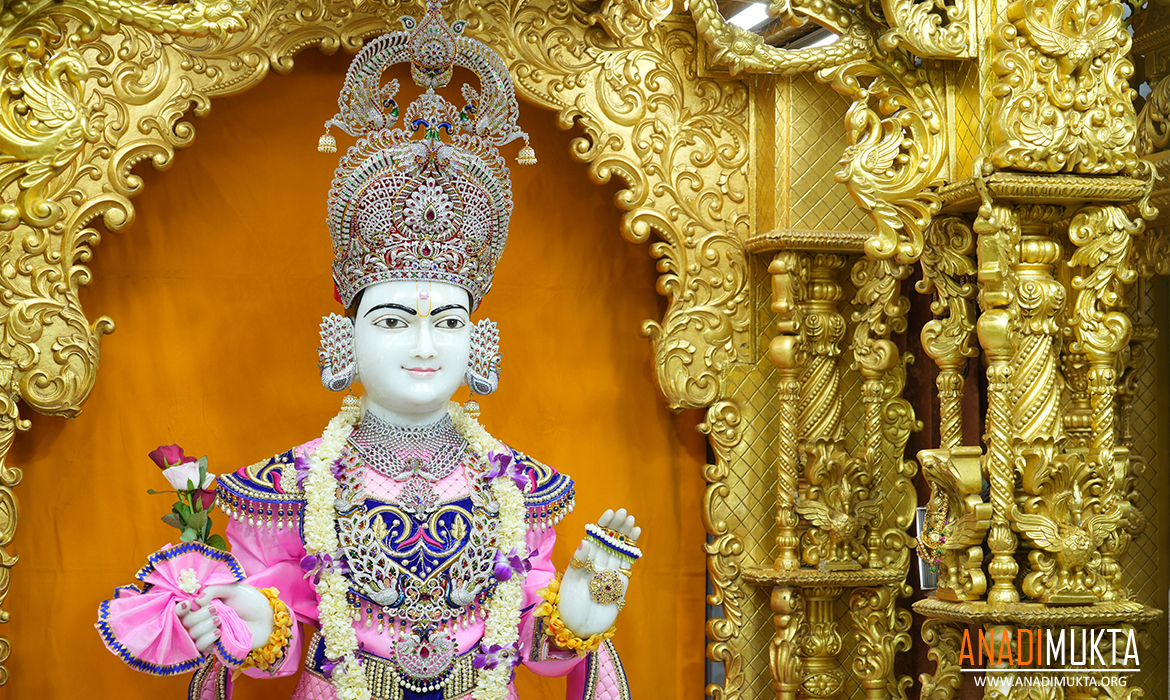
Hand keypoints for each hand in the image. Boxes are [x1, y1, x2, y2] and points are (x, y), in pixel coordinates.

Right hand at [175, 583, 274, 653]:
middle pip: (186, 622)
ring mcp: (208, 634)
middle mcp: (203, 620)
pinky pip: (201, 646)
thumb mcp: (232, 589)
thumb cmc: (251, 602)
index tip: (186, 604)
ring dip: (203, 625)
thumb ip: (213, 589)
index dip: (180, 608)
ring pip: (192, 634)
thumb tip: (197, 600)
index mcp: (204, 605)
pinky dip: (206, 638)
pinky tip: (218, 632)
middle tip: (214, 608)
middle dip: (197, 615)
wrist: (267, 618)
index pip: (183, 609)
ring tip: (219, 619)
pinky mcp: (216, 647)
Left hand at [557, 508, 640, 638]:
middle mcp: (596, 565)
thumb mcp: (570, 582)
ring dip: (625, 535)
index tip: (609, 512)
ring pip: (619, 549)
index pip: (594, 537)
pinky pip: (626, 563)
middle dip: (616, 526)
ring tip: (631, 520)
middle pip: (608, 541)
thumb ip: (579, 561)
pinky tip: (635, 536)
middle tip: (623, 512)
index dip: (602, 525)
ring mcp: (609, 573)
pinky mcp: (620, 584)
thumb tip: (587, 540)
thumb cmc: (568, 606)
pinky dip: (631, 550)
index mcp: (583, 561)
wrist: (580, 629)